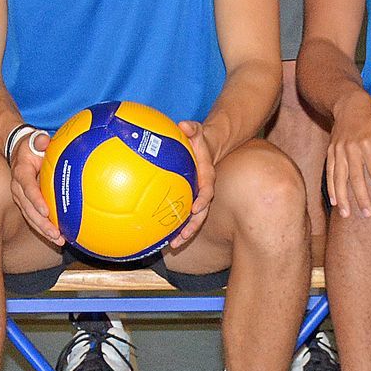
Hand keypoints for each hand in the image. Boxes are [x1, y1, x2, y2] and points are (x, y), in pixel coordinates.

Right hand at [8, 129, 61, 244]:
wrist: (18, 152)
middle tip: (55, 234)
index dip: (36, 200)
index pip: (28, 188)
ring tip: (58, 240)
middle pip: (28, 209)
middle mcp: (17, 188)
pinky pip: (33, 217)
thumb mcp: (34, 139)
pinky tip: (57, 236)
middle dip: (41, 223)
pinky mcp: (25, 203)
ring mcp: (20, 197)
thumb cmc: (31, 146)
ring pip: (30, 217)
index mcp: (21, 173)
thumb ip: (40, 139)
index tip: (46, 211)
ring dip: (43, 230)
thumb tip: (44, 139)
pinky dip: (43, 228)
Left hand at [169, 121, 217, 249]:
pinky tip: (163, 235)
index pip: (207, 191)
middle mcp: (203, 191)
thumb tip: (184, 124)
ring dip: (185, 232)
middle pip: (201, 213)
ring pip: (193, 219)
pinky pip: (183, 214)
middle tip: (182, 238)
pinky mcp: (188, 199)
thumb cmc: (198, 139)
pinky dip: (176, 225)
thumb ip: (192, 128)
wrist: (207, 147)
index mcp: (207, 176)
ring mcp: (196, 197)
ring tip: (173, 245)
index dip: (202, 201)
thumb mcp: (197, 130)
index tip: (195, 208)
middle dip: (193, 227)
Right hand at [325, 96, 370, 218]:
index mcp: (367, 142)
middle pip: (355, 176)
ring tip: (346, 214)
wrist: (350, 106)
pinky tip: (335, 202)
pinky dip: (331, 188)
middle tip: (368, 214)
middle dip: (361, 197)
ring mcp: (339, 150)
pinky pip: (330, 172)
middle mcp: (351, 147)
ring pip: (340, 177)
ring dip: (343, 197)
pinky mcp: (331, 152)